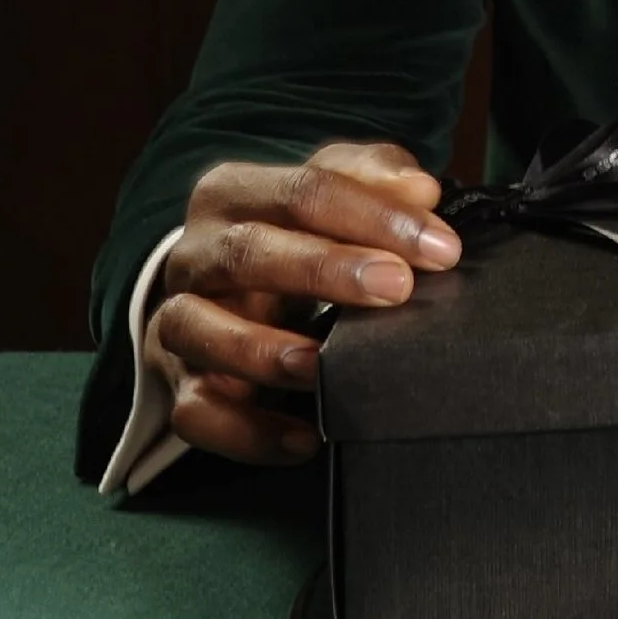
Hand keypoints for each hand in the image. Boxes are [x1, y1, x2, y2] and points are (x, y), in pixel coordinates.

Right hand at [143, 140, 462, 465]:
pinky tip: (303, 439)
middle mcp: (195, 253)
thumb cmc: (294, 233)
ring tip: (324, 365)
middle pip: (247, 251)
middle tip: (396, 287)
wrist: (227, 287)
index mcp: (232, 193)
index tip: (438, 247)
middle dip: (324, 269)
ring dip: (263, 351)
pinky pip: (195, 412)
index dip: (372, 216)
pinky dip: (245, 430)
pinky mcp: (180, 383)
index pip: (301, 191)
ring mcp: (179, 319)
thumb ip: (375, 178)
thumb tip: (420, 191)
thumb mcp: (332, 191)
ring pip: (196, 329)